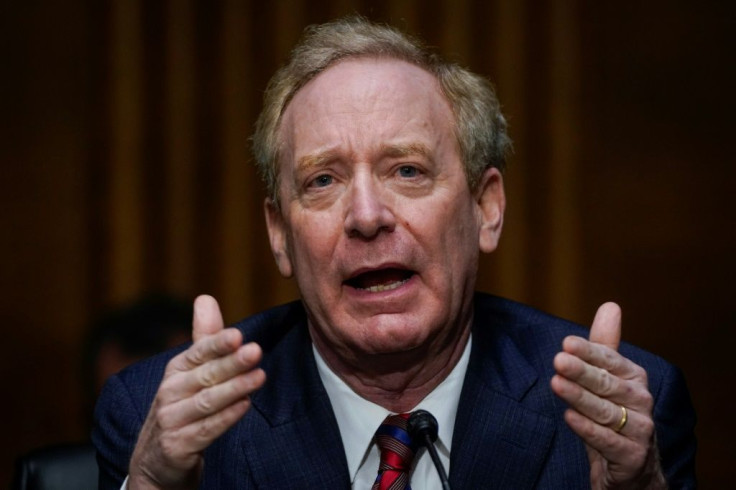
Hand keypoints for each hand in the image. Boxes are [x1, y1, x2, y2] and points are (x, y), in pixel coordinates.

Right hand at [128, 295, 265, 489]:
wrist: (156, 462)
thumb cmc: (181, 408)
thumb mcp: (190, 373)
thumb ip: (204, 338)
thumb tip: (206, 297)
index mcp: (176, 371)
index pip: (198, 353)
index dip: (217, 344)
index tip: (237, 335)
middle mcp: (170, 392)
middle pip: (206, 375)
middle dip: (231, 363)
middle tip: (256, 350)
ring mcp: (171, 420)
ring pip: (207, 402)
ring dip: (234, 388)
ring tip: (260, 377)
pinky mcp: (177, 446)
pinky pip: (205, 430)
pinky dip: (226, 418)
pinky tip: (245, 406)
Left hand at [550, 303, 664, 488]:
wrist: (631, 467)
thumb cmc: (614, 416)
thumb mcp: (607, 379)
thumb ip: (604, 345)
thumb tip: (610, 305)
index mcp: (634, 378)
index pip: (610, 361)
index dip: (589, 352)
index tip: (567, 342)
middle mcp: (641, 401)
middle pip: (607, 384)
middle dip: (582, 372)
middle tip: (558, 360)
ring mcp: (640, 430)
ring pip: (606, 411)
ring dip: (580, 397)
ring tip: (556, 384)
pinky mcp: (632, 456)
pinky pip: (608, 441)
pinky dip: (588, 429)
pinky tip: (569, 417)